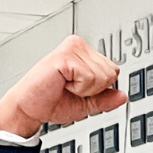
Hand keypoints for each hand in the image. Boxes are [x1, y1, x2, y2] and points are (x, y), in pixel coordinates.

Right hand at [0, 36, 125, 138]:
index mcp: (85, 52)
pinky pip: (89, 78)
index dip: (100, 88)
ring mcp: (72, 48)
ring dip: (84, 89)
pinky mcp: (65, 56)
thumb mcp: (87, 103)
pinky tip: (62, 83)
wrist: (30, 107)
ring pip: (102, 76)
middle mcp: (79, 45)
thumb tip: (123, 96)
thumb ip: (105, 99)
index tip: (78, 88)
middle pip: (111, 73)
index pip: (113, 71)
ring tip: (65, 85)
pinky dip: (78, 88)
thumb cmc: (51, 100)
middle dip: (93, 89)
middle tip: (70, 88)